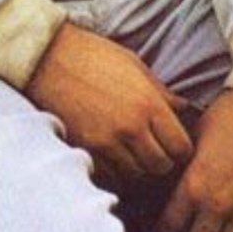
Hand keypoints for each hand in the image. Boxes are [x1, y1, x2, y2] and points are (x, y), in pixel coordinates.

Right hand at [26, 22, 192, 185]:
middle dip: (161, 161)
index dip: (180, 149)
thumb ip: (161, 92)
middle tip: (153, 149)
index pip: (180, 147)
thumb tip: (184, 109)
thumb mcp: (134, 65)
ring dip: (138, 168)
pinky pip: (111, 176)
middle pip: (161, 167)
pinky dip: (115, 170)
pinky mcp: (86, 150)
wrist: (48, 58)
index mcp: (148, 103)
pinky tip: (112, 154)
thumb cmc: (93, 55)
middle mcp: (131, 128)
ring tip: (132, 151)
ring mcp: (107, 142)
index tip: (172, 144)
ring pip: (136, 176)